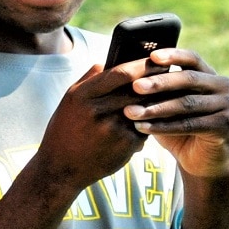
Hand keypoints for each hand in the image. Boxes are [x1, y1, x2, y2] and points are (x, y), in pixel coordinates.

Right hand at [27, 64, 151, 193]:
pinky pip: (144, 129)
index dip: (142, 65)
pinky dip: (146, 126)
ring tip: (163, 100)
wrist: (60, 169)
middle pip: (137, 90)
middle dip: (156, 83)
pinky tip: (144, 127)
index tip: (156, 60)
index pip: (120, 73)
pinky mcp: (125, 145)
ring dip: (155, 104)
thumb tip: (107, 61)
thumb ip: (88, 80)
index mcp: (83, 95)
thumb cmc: (65, 130)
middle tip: (169, 78)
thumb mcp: (69, 100)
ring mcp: (112, 129)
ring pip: (144, 109)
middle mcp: (97, 110)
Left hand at [124, 48, 228, 179]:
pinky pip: (190, 124)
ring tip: (130, 112)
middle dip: (159, 83)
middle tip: (135, 86)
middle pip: (189, 80)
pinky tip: (142, 127)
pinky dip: (163, 126)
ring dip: (156, 108)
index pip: (192, 59)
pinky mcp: (226, 125)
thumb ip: (157, 90)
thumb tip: (128, 72)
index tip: (151, 56)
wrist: (201, 164)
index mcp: (211, 75)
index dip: (173, 55)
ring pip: (187, 104)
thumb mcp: (168, 106)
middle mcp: (225, 86)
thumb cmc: (180, 130)